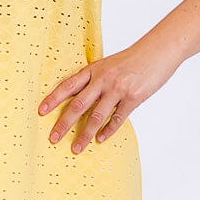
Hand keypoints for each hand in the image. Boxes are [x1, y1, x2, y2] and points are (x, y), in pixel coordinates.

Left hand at [37, 40, 180, 152]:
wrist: (159, 51)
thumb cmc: (133, 59)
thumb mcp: (109, 64)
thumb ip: (95, 80)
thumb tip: (81, 98)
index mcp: (94, 70)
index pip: (68, 86)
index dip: (53, 99)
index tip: (41, 111)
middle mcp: (103, 79)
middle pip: (77, 105)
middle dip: (63, 124)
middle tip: (53, 138)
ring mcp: (118, 89)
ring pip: (95, 116)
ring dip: (84, 135)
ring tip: (76, 148)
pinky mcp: (133, 98)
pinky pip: (117, 119)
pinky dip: (107, 131)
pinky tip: (100, 140)